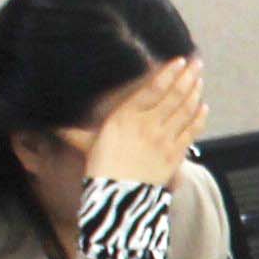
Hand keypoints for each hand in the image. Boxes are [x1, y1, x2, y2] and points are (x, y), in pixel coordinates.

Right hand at [86, 53, 208, 192]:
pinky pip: (191, 131)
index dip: (168, 73)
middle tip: (197, 63)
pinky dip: (199, 117)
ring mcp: (164, 139)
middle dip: (188, 77)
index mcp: (126, 117)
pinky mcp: (175, 155)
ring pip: (185, 110)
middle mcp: (147, 125)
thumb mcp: (89, 144)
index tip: (179, 61)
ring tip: (200, 78)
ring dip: (195, 92)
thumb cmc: (100, 170)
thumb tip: (54, 128)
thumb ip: (78, 132)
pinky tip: (203, 107)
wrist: (118, 198)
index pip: (152, 89)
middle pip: (174, 96)